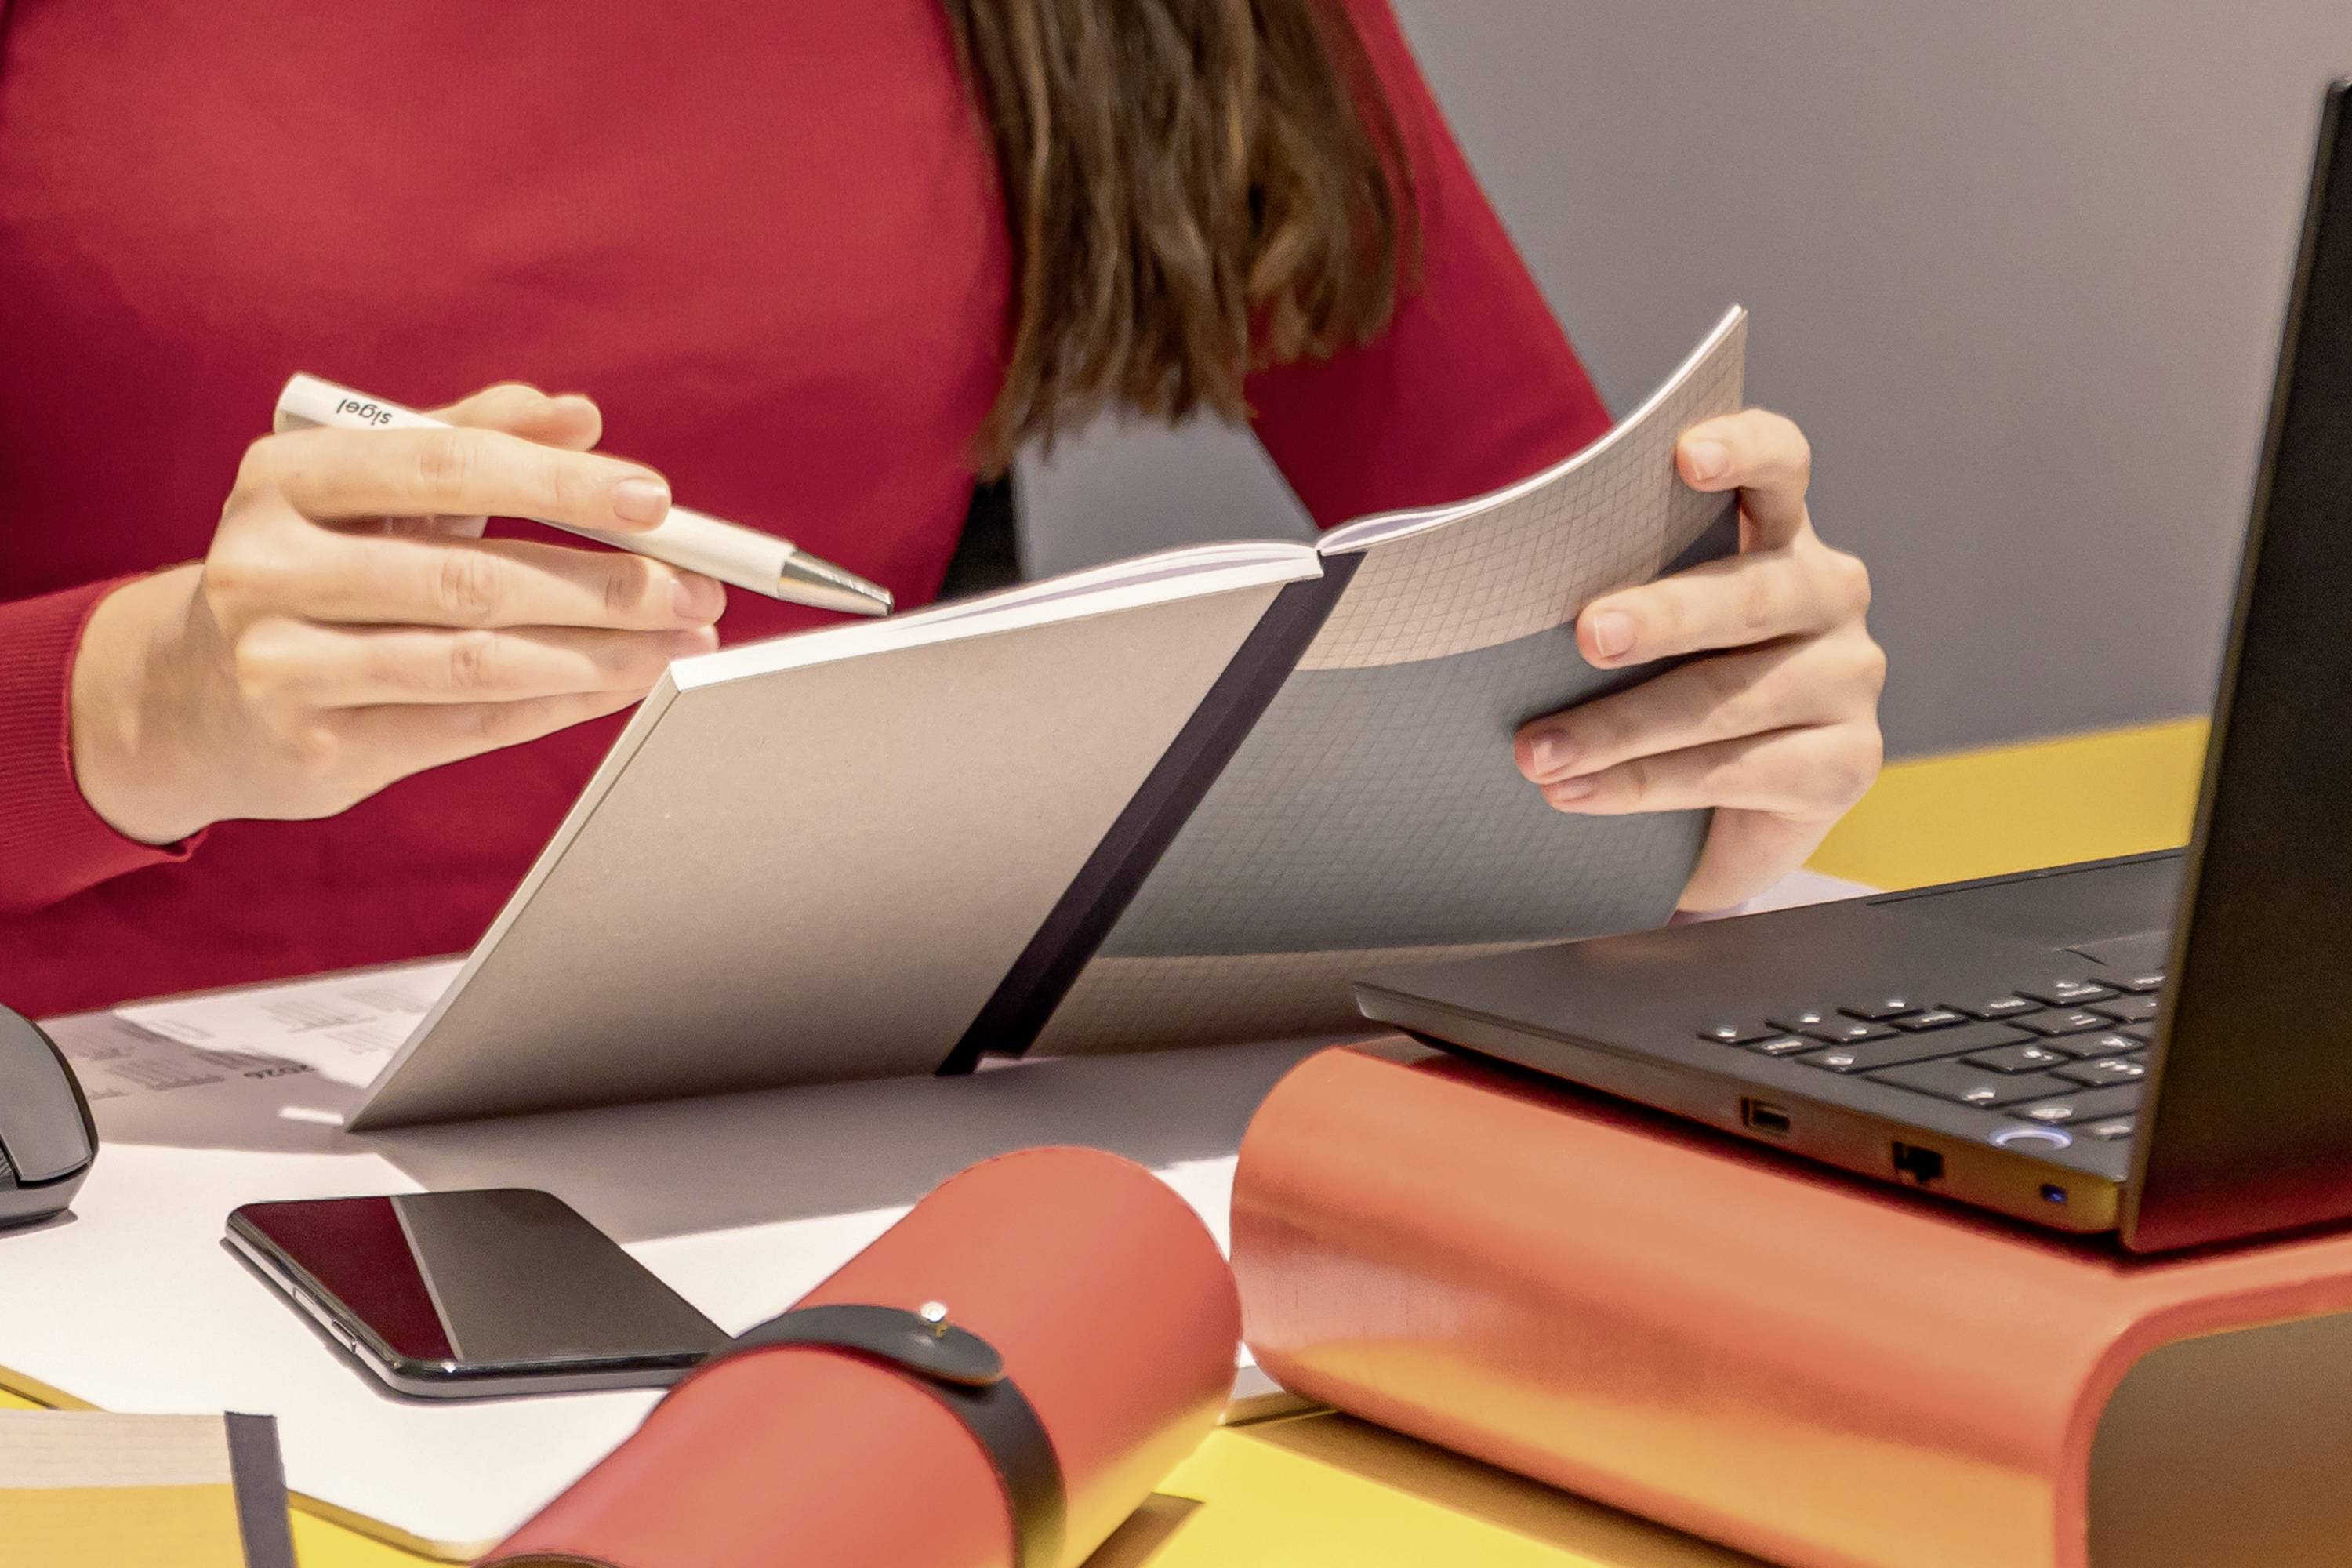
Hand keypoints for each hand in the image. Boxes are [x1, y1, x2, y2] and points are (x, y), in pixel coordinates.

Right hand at [70, 383, 724, 844]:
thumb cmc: (312, 568)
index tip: (656, 500)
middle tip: (697, 589)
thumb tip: (580, 414)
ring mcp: (280, 663)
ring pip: (477, 661)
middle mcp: (268, 565)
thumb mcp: (371, 487)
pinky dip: (562, 703)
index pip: (446, 464)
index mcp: (285, 475)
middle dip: (607, 586)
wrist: (195, 694)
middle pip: (472, 576)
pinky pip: (469, 725)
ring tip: (679, 642)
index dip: (560, 482)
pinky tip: (623, 683)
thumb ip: (472, 436)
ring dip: (600, 655)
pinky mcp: (313, 746)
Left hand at [1514, 410, 1883, 911]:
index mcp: (1779, 533)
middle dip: (1662, 617)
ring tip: (1537, 752)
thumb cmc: (1654, 690)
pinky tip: (1577, 793)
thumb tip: (1502, 585)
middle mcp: (1828, 593)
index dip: (1742, 450)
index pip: (1781, 465)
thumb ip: (1608, 589)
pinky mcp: (1848, 764)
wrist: (1711, 816)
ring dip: (1619, 728)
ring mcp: (1849, 678)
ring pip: (1727, 698)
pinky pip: (1737, 773)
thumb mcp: (1636, 630)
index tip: (1685, 455)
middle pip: (1748, 594)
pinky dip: (1642, 785)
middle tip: (1587, 635)